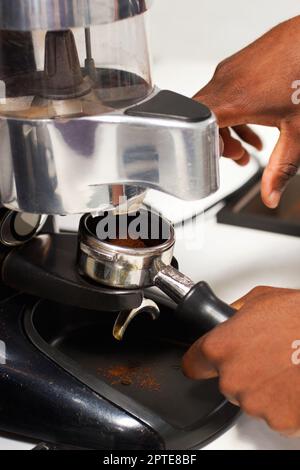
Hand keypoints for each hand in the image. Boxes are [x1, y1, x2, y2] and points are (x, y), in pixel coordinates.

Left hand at [182, 286, 299, 435]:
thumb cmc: (299, 316)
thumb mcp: (260, 299)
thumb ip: (234, 313)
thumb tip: (228, 318)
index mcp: (220, 347)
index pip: (193, 363)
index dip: (201, 361)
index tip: (203, 363)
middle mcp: (232, 378)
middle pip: (225, 381)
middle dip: (241, 370)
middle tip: (264, 356)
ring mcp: (254, 402)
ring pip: (249, 398)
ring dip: (262, 387)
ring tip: (283, 366)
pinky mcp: (278, 419)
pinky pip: (273, 413)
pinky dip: (281, 402)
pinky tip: (291, 382)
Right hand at [194, 16, 299, 208]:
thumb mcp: (297, 130)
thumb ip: (281, 168)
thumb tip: (270, 195)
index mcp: (233, 101)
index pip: (193, 127)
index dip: (197, 148)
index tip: (213, 161)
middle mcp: (224, 82)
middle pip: (201, 120)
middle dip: (217, 144)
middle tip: (239, 157)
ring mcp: (229, 70)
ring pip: (213, 106)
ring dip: (227, 129)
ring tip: (250, 145)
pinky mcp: (236, 64)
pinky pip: (223, 93)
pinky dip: (233, 112)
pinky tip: (255, 121)